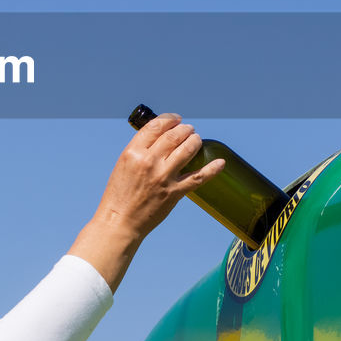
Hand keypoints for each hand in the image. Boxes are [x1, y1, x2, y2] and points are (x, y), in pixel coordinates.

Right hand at [68, 113, 225, 291]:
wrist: (120, 221)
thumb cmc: (119, 194)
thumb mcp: (124, 164)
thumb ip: (140, 150)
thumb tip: (160, 138)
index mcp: (133, 152)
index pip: (156, 126)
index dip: (170, 119)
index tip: (176, 119)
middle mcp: (149, 162)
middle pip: (174, 135)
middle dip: (185, 129)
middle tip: (189, 130)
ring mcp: (163, 177)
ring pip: (187, 150)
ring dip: (195, 141)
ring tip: (197, 140)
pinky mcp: (174, 193)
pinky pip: (198, 177)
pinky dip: (212, 169)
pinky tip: (221, 162)